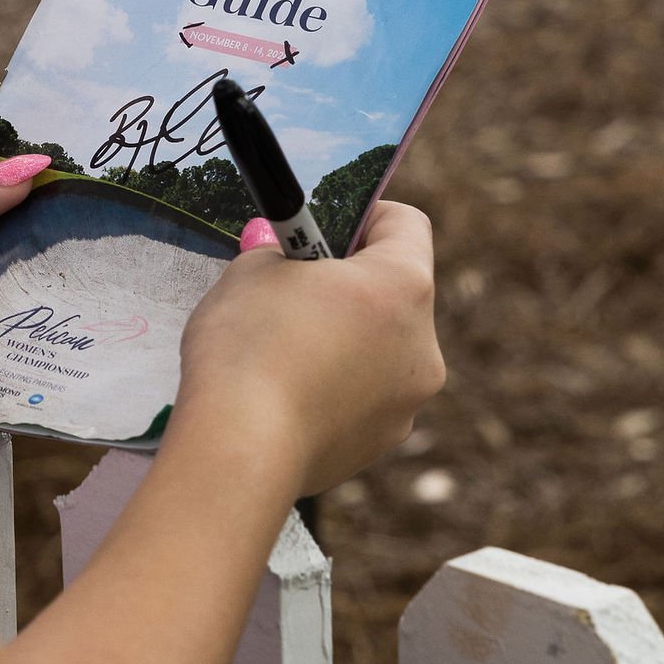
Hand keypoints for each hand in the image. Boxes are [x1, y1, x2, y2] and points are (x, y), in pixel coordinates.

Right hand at [175, 198, 442, 497]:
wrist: (240, 449)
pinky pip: (363, 398)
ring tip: (283, 347)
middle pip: (396, 292)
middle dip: (349, 283)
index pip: (407, 224)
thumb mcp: (249, 273)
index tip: (320, 226)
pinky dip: (334, 388)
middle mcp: (424, 345)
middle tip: (292, 286)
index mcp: (403, 286)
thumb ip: (270, 250)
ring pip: (381, 350)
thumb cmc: (249, 346)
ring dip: (345, 339)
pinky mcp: (379, 443)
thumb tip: (271, 244)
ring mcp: (407, 402)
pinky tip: (284, 394)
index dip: (363, 214)